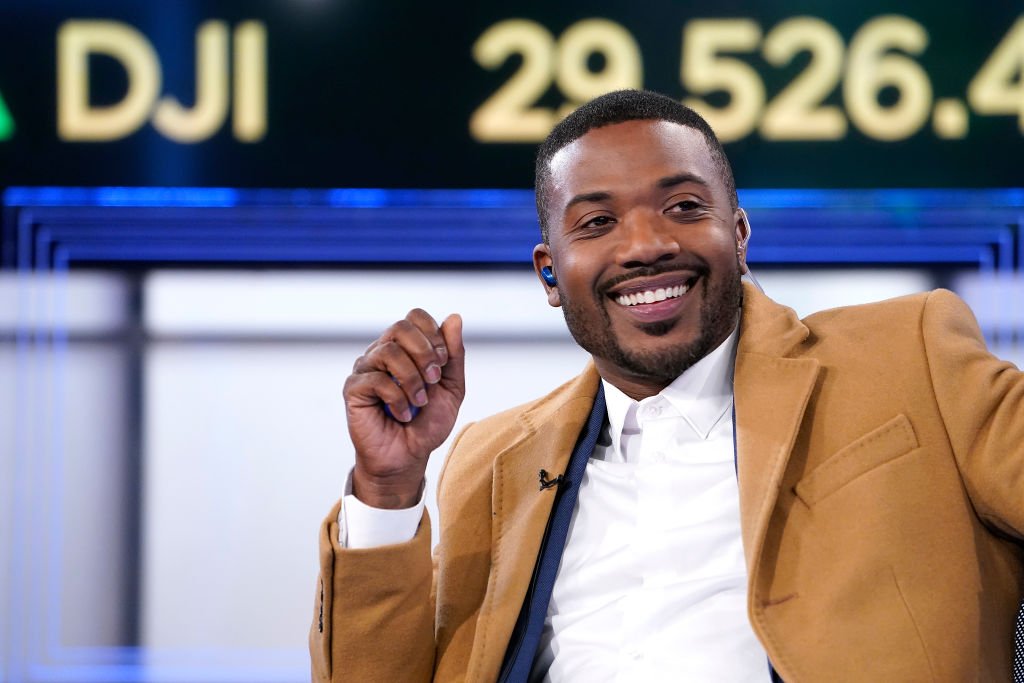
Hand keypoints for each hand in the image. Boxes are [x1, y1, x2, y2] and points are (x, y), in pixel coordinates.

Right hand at [344, 309, 464, 508]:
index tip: (443, 362)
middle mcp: (383, 352)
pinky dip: (397, 399)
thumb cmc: (427, 423)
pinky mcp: (354, 389)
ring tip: (419, 402)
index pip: (415, 317)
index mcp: (406, 348)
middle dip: (424, 353)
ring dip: (412, 378)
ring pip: (388, 351)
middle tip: (433, 380)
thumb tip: (454, 317)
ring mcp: (366, 369)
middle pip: (400, 327)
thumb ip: (454, 355)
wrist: (408, 457)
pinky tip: (403, 414)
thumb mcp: (452, 388)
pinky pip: (375, 380)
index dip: (433, 334)